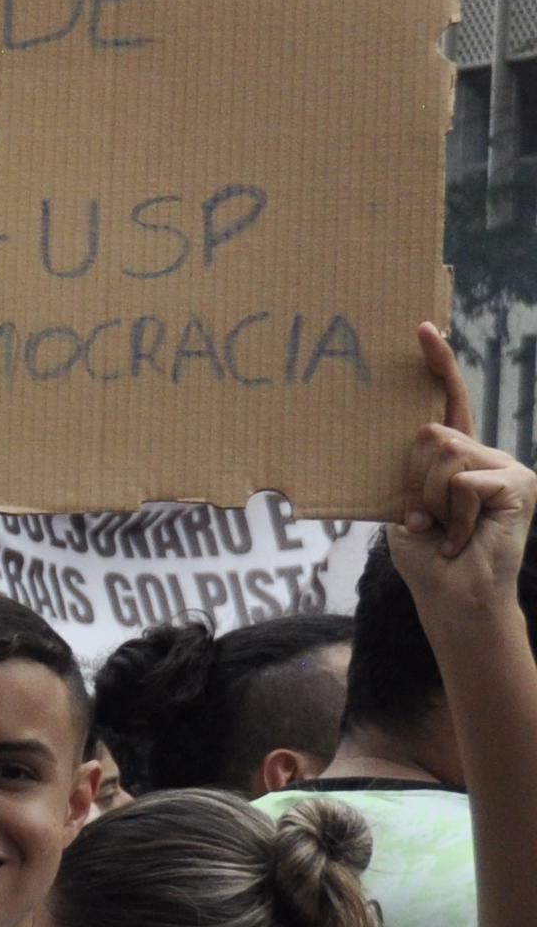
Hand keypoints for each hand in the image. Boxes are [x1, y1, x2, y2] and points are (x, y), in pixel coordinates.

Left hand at [396, 325, 536, 648]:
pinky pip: (465, 479)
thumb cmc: (427, 558)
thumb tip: (426, 434)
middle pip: (431, 435)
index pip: (447, 402)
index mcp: (458, 456)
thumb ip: (412, 471)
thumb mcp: (407, 508)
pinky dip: (454, 511)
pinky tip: (463, 536)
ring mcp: (507, 467)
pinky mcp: (519, 483)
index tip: (422, 329)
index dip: (437, 365)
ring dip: (433, 499)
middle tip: (428, 519)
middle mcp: (486, 454)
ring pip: (445, 455)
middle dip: (416, 481)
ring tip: (448, 530)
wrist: (454, 598)